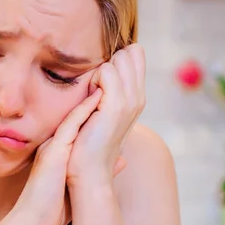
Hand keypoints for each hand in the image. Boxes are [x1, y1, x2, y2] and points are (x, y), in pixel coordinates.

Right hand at [6, 87, 102, 224]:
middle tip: (112, 77)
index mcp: (60, 151)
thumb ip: (98, 171)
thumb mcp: (78, 188)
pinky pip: (70, 126)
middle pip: (78, 114)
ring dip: (91, 96)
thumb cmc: (50, 211)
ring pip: (74, 115)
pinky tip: (98, 96)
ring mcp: (53, 147)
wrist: (30, 224)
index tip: (113, 93)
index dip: (96, 107)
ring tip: (108, 78)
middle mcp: (56, 144)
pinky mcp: (53, 152)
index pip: (81, 124)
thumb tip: (121, 160)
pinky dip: (83, 110)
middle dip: (95, 94)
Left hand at [67, 44, 146, 190]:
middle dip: (108, 62)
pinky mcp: (117, 106)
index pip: (136, 54)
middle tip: (94, 89)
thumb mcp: (99, 112)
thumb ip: (105, 90)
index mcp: (136, 97)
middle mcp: (138, 97)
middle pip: (132, 52)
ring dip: (99, 71)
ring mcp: (130, 101)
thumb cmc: (86, 144)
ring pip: (120, 59)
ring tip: (91, 97)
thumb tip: (100, 67)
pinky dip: (93, 79)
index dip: (115, 59)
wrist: (89, 172)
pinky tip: (88, 100)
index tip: (99, 82)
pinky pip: (107, 71)